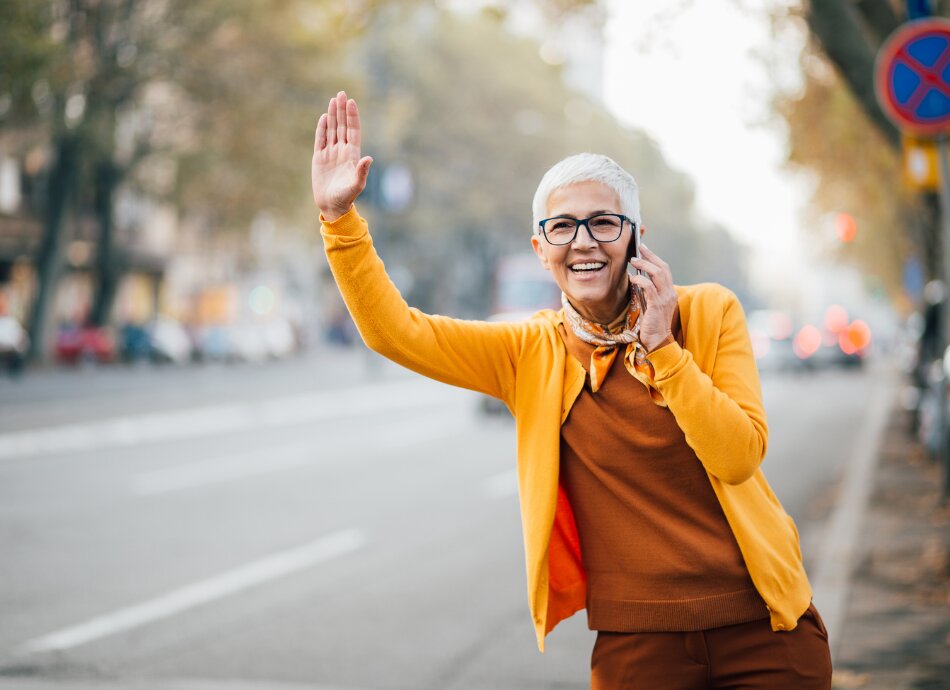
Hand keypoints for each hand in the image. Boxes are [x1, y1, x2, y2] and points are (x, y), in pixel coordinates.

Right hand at [312, 90, 372, 220]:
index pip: (353, 131)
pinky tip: (324, 117)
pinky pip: (320, 139)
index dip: (352, 117)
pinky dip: (322, 128)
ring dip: (333, 115)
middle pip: (342, 126)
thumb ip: (362, 172)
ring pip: (332, 130)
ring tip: (334, 99)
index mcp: (352, 155)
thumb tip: (369, 158)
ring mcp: (331, 153)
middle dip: (342, 110)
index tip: (351, 102)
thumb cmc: (346, 198)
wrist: (332, 206)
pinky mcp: (319, 158)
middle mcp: (342, 151)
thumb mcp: (356, 185)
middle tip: (342, 93)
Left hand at [629, 243, 676, 350]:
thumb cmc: (651, 323)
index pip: (664, 269)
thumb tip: (636, 276)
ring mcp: (665, 299)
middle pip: (662, 268)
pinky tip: (632, 278)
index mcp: (669, 291)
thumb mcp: (650, 303)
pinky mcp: (658, 305)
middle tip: (638, 248)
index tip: (643, 248)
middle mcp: (670, 293)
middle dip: (650, 256)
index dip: (654, 257)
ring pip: (658, 274)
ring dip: (645, 265)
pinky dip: (641, 280)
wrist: (657, 340)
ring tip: (633, 260)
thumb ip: (647, 291)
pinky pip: (650, 288)